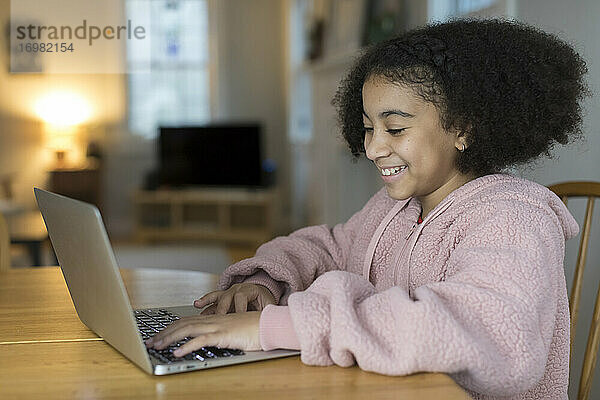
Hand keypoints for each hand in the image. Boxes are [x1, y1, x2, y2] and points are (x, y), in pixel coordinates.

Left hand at [145, 311, 261, 355]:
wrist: (269, 323)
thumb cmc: (254, 328)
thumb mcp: (232, 331)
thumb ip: (219, 334)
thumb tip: (206, 342)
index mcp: (214, 318)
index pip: (186, 321)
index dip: (171, 327)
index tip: (158, 335)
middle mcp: (213, 320)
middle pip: (183, 323)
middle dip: (164, 332)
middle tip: (150, 341)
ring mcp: (217, 326)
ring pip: (188, 329)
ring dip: (170, 338)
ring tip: (157, 345)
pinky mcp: (224, 334)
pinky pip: (202, 340)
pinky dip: (187, 346)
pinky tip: (178, 352)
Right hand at [194, 283, 275, 314]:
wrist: (261, 292)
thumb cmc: (264, 301)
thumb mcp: (269, 306)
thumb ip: (266, 312)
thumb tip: (267, 321)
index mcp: (250, 289)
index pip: (242, 298)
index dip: (239, 309)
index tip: (238, 319)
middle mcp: (237, 289)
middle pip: (227, 298)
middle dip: (222, 310)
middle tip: (219, 320)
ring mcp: (228, 292)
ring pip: (217, 297)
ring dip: (208, 304)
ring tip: (199, 309)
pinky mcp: (222, 297)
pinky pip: (212, 297)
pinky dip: (204, 301)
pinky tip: (197, 304)